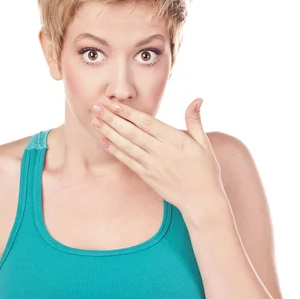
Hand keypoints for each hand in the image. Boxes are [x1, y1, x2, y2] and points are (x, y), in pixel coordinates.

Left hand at [90, 98, 227, 223]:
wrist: (201, 200)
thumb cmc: (204, 170)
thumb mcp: (204, 143)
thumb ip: (195, 120)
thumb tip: (197, 99)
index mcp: (174, 139)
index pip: (147, 122)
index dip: (129, 112)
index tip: (114, 103)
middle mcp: (160, 151)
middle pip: (131, 132)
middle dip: (112, 119)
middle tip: (96, 107)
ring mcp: (152, 165)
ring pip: (126, 145)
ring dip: (108, 132)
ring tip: (95, 122)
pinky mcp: (147, 176)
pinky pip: (127, 161)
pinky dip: (115, 151)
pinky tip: (103, 142)